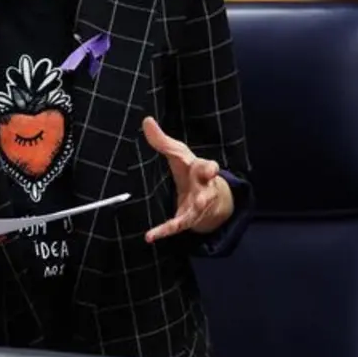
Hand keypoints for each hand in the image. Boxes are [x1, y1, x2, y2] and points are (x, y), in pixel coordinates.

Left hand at [142, 117, 232, 242]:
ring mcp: (198, 206)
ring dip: (189, 215)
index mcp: (202, 170)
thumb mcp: (178, 155)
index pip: (209, 167)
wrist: (207, 196)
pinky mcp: (187, 219)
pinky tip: (149, 236)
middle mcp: (204, 189)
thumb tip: (146, 120)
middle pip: (207, 192)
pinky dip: (163, 231)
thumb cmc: (190, 171)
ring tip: (178, 223)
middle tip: (202, 201)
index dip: (210, 168)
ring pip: (196, 211)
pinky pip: (176, 227)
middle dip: (206, 194)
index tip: (212, 169)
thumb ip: (162, 141)